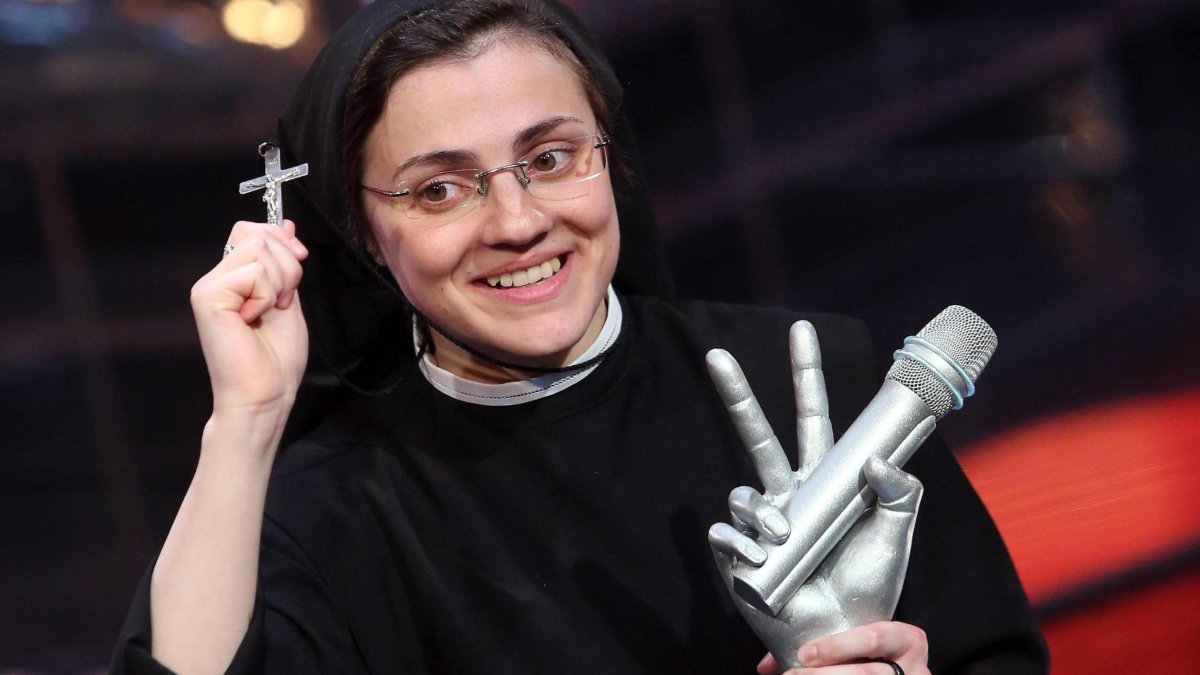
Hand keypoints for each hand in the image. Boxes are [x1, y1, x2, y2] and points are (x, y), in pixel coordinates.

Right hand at [190, 219, 308, 426]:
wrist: (266, 394)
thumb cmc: (276, 358)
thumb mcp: (288, 298)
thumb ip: (285, 263)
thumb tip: (286, 224)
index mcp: (233, 278)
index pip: (252, 230)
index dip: (281, 239)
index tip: (299, 261)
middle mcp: (216, 278)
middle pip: (258, 233)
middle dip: (288, 264)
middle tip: (281, 301)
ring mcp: (209, 286)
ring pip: (259, 248)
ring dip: (280, 281)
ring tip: (269, 311)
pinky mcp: (208, 297)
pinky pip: (254, 272)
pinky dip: (267, 295)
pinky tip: (254, 319)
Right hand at [706, 321, 925, 669]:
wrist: (843, 637)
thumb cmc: (868, 587)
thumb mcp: (896, 535)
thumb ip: (901, 491)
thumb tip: (878, 460)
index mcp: (823, 480)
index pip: (811, 417)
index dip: (805, 376)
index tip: (802, 331)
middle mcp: (786, 494)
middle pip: (756, 433)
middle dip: (735, 393)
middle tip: (716, 355)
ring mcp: (759, 523)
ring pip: (743, 491)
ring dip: (762, 512)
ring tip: (781, 534)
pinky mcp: (736, 553)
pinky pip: (725, 532)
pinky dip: (741, 543)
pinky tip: (758, 557)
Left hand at [758, 621, 929, 673]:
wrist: (897, 672)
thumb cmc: (876, 658)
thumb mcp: (860, 645)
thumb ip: (822, 647)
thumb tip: (768, 663)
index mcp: (906, 639)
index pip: (874, 637)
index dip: (837, 645)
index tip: (804, 654)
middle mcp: (915, 667)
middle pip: (869, 673)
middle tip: (793, 674)